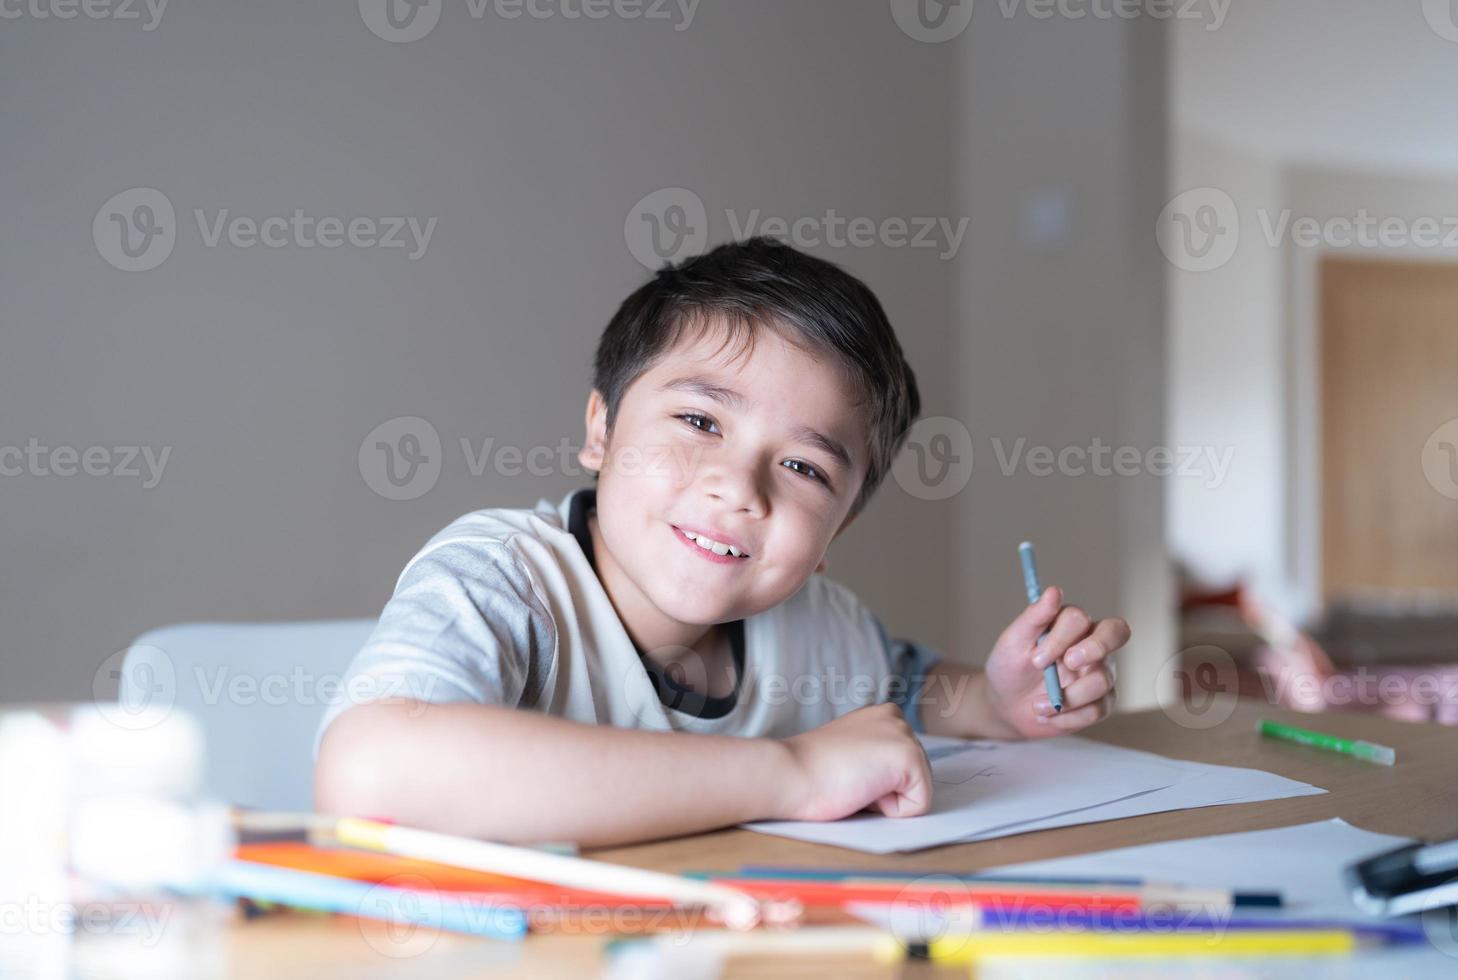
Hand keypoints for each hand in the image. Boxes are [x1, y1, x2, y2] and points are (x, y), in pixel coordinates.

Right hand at [778, 703, 932, 820]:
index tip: (846, 770)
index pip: (902, 765)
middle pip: (915, 777)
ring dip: (887, 799)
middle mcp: (897, 718)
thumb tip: (893, 779)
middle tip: (849, 778)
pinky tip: (864, 788)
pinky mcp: (910, 757)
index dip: (876, 781)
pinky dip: (892, 809)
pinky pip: (919, 804)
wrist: (790, 774)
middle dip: (886, 789)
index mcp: (881, 715)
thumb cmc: (810, 771)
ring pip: (918, 790)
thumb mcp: (850, 752)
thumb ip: (875, 756)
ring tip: (855, 782)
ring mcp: (905, 735)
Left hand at [982, 586, 1129, 738]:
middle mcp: (1092, 645)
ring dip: (1066, 698)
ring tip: (1037, 705)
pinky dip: (1067, 717)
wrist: (1005, 706)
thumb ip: (1035, 617)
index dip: (1062, 637)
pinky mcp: (1100, 703)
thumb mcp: (1014, 642)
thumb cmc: (1009, 668)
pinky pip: (1097, 710)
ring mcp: (1101, 674)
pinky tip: (1047, 715)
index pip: (1081, 619)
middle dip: (1095, 648)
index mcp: (1070, 626)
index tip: (1036, 658)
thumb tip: (1054, 591)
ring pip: (1102, 680)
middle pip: (1118, 631)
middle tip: (1068, 663)